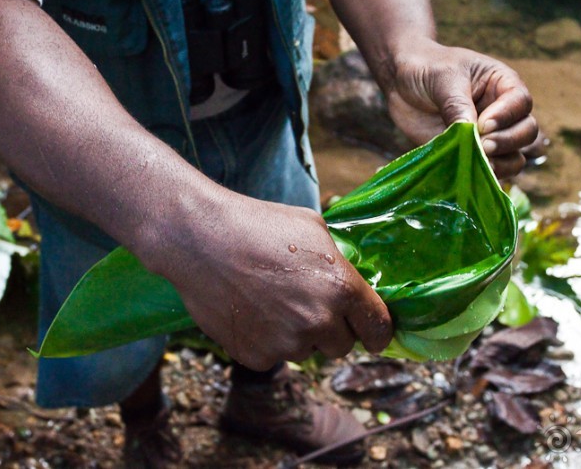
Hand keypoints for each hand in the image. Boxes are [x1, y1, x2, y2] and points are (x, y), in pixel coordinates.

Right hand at [146, 190, 393, 370]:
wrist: (202, 240)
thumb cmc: (258, 224)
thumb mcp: (313, 229)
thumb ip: (339, 262)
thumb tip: (351, 280)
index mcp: (342, 289)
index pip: (379, 329)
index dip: (378, 332)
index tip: (373, 335)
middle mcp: (320, 322)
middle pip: (343, 346)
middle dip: (332, 330)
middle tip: (307, 306)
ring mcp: (287, 343)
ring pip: (307, 352)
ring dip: (298, 336)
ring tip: (271, 301)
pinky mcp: (257, 356)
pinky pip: (274, 357)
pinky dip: (267, 342)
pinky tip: (251, 311)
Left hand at [380, 38, 537, 177]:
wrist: (399, 82)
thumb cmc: (426, 69)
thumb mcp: (443, 78)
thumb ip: (457, 105)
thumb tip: (472, 135)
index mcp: (501, 83)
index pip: (521, 102)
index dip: (507, 116)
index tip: (483, 125)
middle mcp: (502, 111)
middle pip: (526, 131)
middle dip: (507, 142)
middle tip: (482, 147)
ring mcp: (489, 136)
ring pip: (514, 156)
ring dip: (501, 164)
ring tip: (478, 164)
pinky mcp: (472, 155)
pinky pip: (490, 171)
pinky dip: (483, 177)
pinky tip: (468, 176)